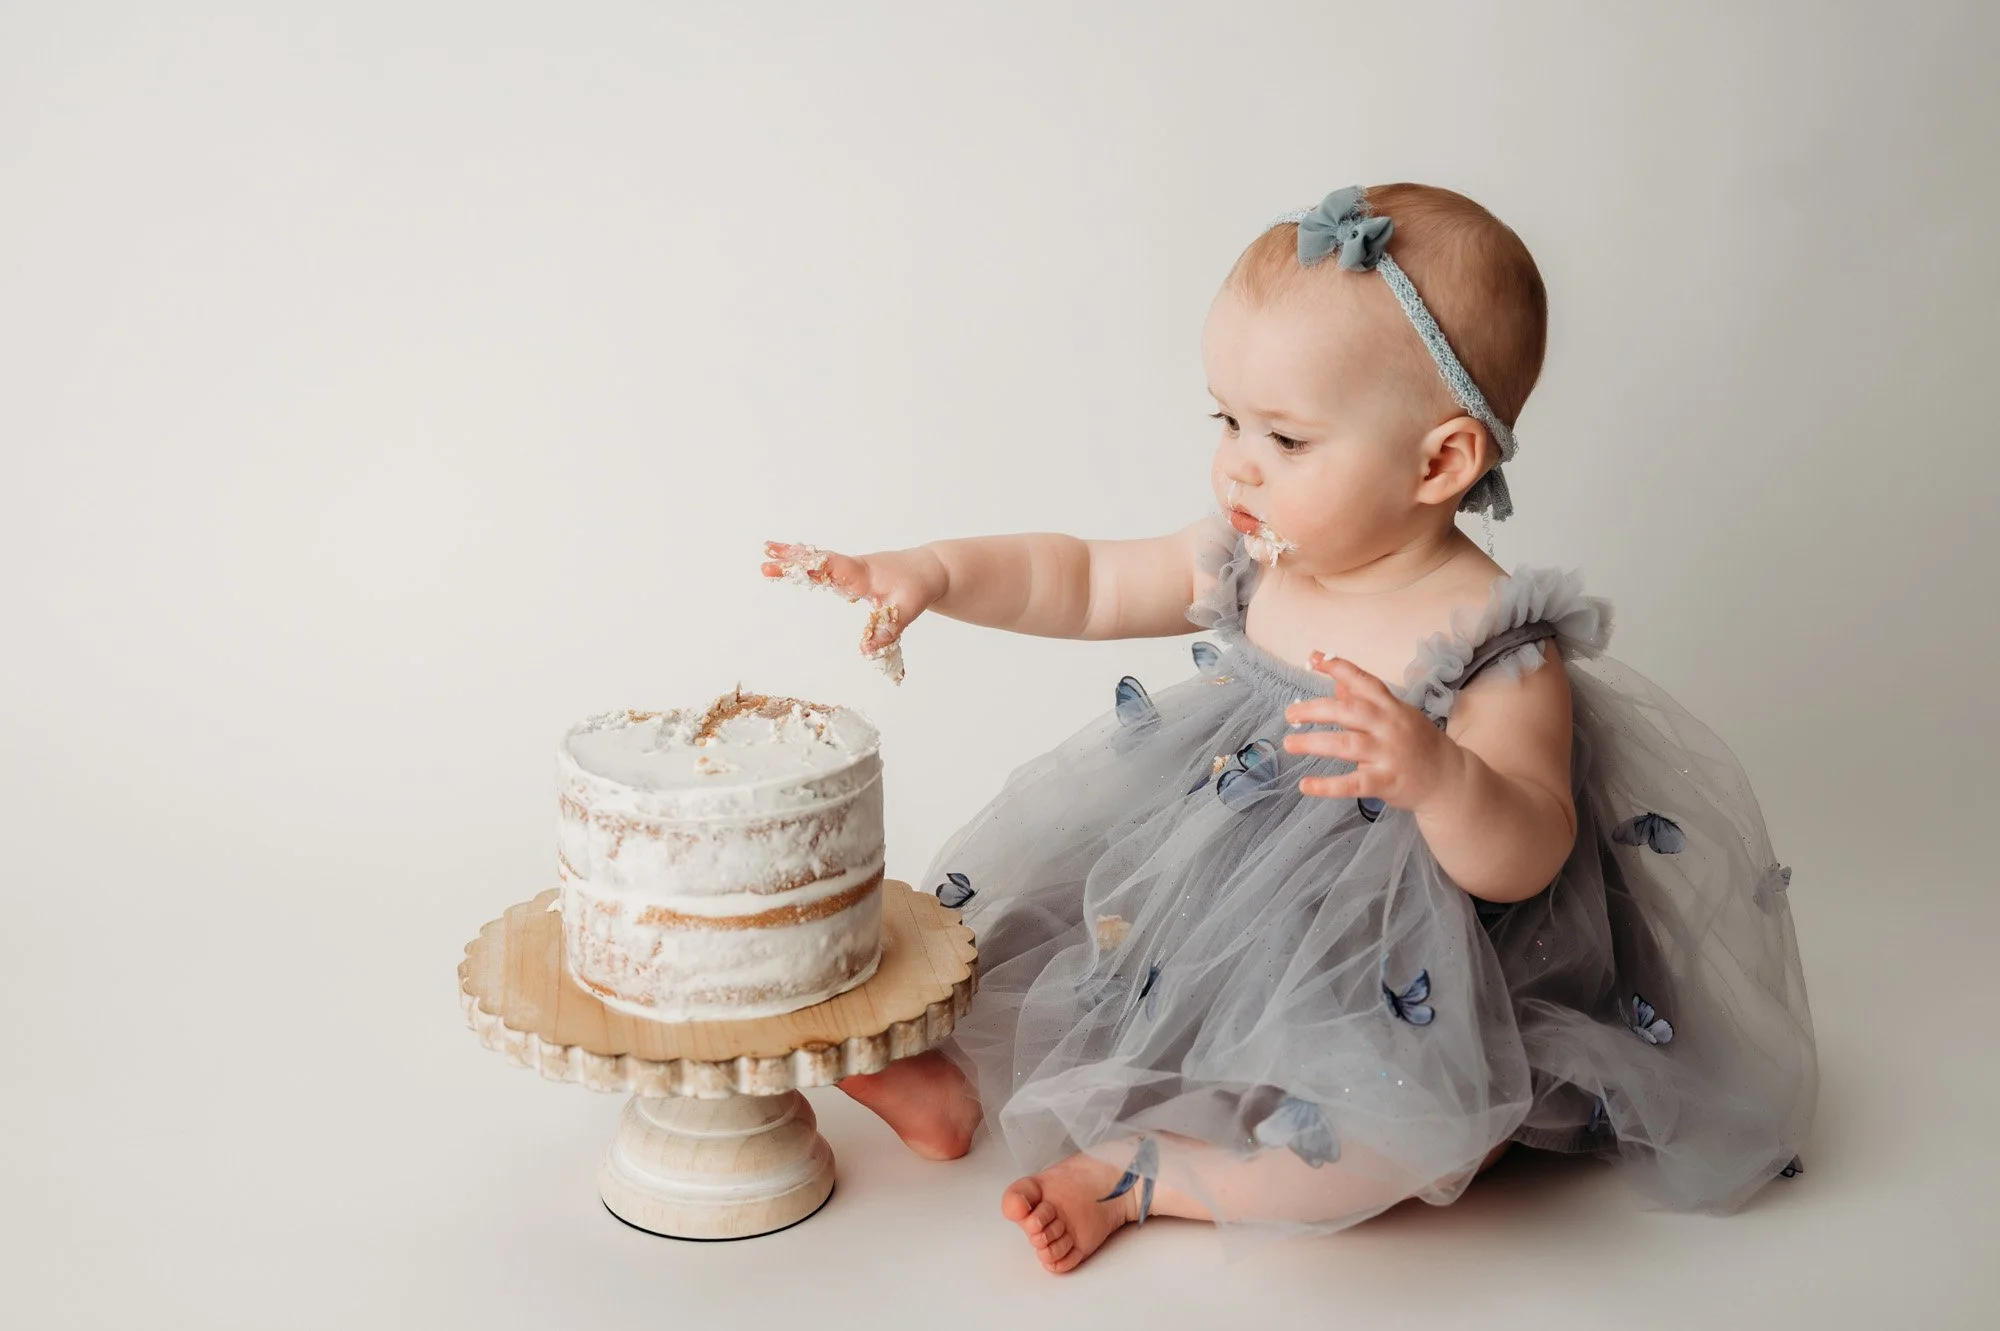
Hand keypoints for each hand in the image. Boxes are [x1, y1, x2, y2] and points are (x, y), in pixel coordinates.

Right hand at [760, 540, 944, 654]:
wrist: (929, 570)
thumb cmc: (918, 586)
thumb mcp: (907, 609)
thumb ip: (887, 629)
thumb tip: (866, 651)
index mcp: (862, 573)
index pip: (831, 567)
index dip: (809, 567)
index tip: (787, 565)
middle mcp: (853, 567)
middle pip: (818, 560)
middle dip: (792, 560)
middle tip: (764, 556)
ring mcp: (850, 568)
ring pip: (819, 560)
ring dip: (794, 557)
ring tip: (766, 553)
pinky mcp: (851, 573)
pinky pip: (824, 565)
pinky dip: (806, 562)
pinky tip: (792, 562)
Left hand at [1282, 652, 1465, 811]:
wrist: (1449, 778)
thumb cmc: (1417, 743)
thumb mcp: (1396, 715)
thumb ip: (1365, 700)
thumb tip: (1336, 681)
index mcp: (1391, 707)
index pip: (1364, 681)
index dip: (1338, 668)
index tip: (1312, 657)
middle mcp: (1389, 727)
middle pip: (1349, 711)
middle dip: (1316, 709)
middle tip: (1290, 714)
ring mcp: (1388, 754)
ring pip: (1346, 745)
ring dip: (1314, 743)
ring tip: (1289, 743)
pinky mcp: (1386, 781)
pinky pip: (1353, 784)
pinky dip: (1327, 785)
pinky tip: (1305, 784)